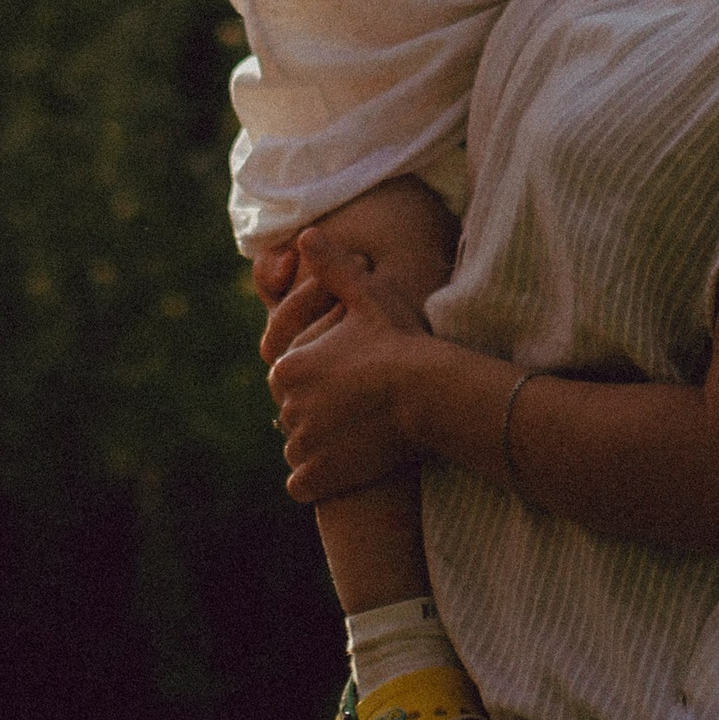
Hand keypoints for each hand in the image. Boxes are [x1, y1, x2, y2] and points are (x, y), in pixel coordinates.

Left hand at [267, 239, 434, 502]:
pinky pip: (303, 485)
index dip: (319, 382)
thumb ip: (333, 268)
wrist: (432, 394)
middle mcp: (286, 407)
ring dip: (319, 449)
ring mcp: (302, 445)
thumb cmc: (402, 342)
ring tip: (356, 439)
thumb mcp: (368, 297)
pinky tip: (346, 468)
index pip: (290, 381)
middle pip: (294, 416)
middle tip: (357, 412)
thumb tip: (307, 234)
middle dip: (317, 416)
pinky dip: (319, 480)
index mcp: (288, 367)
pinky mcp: (319, 478)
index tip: (349, 381)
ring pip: (298, 450)